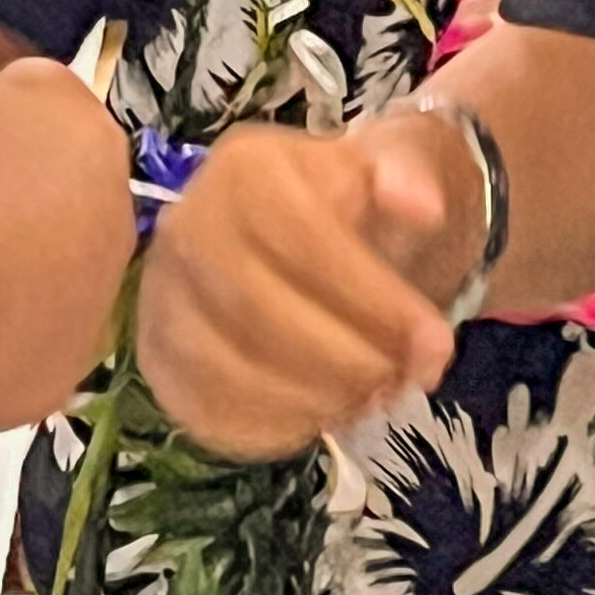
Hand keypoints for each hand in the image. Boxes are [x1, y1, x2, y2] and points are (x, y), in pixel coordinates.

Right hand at [137, 112, 474, 460]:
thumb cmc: (346, 202)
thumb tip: (423, 206)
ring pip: (228, 369)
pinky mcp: (159, 364)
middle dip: (349, 357)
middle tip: (409, 377)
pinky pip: (207, 412)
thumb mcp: (385, 168)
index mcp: (244, 172)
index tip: (435, 339)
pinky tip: (330, 414)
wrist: (297, 226)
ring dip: (317, 397)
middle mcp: (186, 230)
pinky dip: (277, 426)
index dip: (371, 299)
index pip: (301, 238)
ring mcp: (162, 301)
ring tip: (377, 395)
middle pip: (258, 309)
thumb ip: (406, 176)